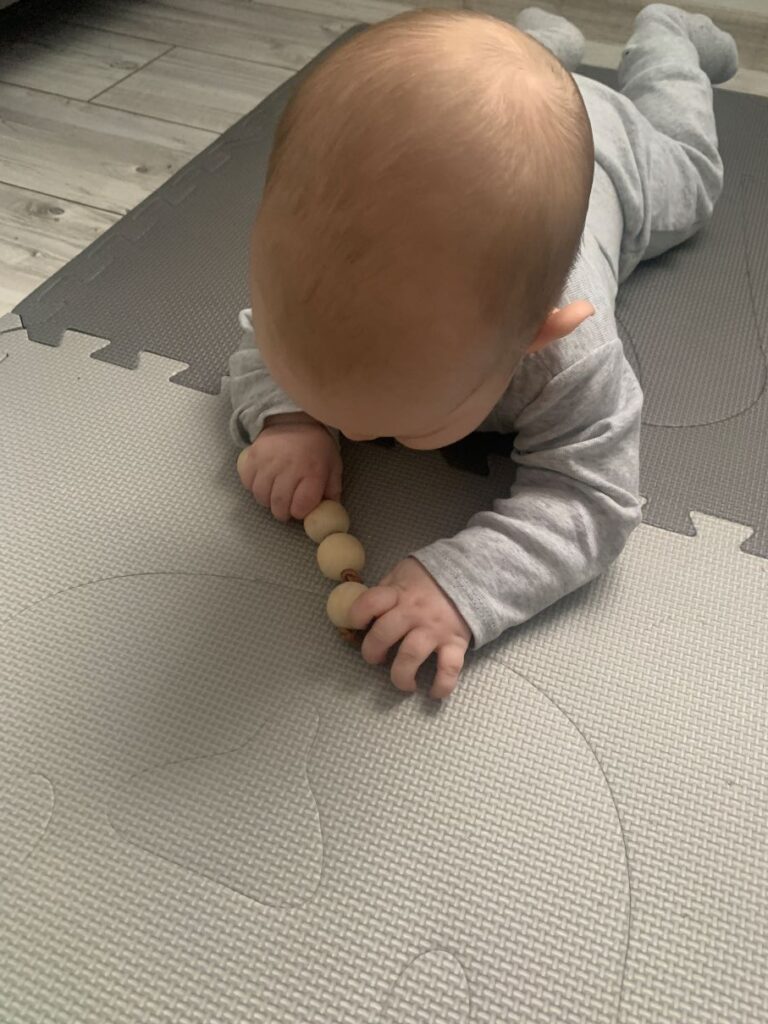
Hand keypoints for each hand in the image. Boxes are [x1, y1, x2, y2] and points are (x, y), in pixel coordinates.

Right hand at [237, 414, 341, 521]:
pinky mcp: (252, 456)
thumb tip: (329, 511)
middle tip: (286, 509)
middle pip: (279, 504)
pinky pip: (248, 482)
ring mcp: (268, 461)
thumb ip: (332, 490)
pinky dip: (254, 487)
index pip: (301, 505)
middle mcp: (289, 466)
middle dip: (283, 512)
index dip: (300, 512)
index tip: (301, 509)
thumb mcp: (333, 466)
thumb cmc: (316, 447)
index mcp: (313, 471)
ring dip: (268, 501)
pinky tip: (264, 483)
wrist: (294, 420)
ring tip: (275, 496)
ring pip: (261, 496)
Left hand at [349, 558, 471, 698]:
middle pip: (384, 634)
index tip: (357, 624)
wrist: (472, 575)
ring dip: (400, 675)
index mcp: (399, 593)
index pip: (370, 603)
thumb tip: (366, 611)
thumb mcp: (404, 573)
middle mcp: (414, 612)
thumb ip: (386, 589)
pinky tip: (433, 692)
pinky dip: (442, 685)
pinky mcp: (456, 643)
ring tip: (402, 682)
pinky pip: (449, 668)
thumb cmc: (431, 578)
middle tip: (375, 659)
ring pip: (410, 656)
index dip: (357, 615)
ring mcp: (435, 629)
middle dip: (372, 652)